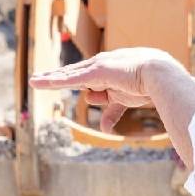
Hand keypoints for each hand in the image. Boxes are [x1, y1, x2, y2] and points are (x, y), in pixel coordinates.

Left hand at [29, 48, 179, 131]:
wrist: (160, 76)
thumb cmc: (149, 85)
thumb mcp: (125, 101)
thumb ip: (111, 113)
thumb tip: (103, 129)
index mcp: (109, 71)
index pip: (85, 77)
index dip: (70, 80)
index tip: (57, 82)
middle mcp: (100, 66)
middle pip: (72, 73)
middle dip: (55, 77)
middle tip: (38, 79)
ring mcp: (97, 68)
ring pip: (67, 75)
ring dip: (49, 79)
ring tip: (34, 81)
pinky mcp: (95, 73)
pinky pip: (69, 79)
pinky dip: (54, 81)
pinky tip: (39, 83)